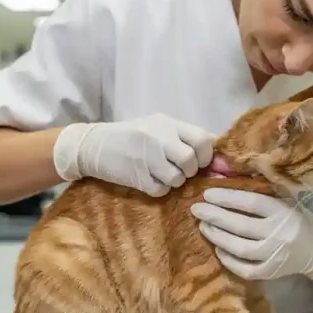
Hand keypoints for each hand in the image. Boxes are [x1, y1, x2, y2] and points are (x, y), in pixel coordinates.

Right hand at [53, 113, 214, 196]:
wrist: (92, 146)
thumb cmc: (131, 137)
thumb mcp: (157, 128)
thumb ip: (185, 138)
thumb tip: (219, 158)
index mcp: (167, 123)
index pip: (202, 138)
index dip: (207, 155)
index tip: (201, 161)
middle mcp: (158, 137)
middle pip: (191, 161)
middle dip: (190, 170)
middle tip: (180, 170)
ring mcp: (146, 157)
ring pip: (178, 178)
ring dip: (174, 181)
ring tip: (162, 174)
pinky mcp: (136, 176)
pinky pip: (161, 190)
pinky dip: (159, 189)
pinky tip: (149, 180)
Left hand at [191, 188, 312, 279]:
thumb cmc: (294, 218)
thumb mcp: (284, 200)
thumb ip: (261, 191)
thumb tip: (226, 176)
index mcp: (282, 211)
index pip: (251, 202)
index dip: (227, 197)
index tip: (207, 194)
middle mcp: (279, 233)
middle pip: (241, 225)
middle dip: (215, 216)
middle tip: (196, 209)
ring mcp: (275, 255)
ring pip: (240, 248)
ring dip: (218, 237)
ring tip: (203, 226)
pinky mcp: (271, 272)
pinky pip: (245, 269)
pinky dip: (229, 260)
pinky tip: (218, 249)